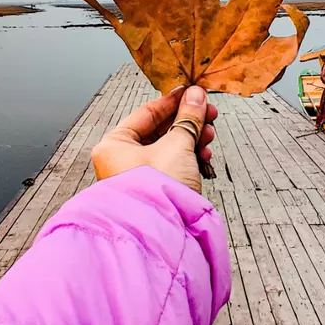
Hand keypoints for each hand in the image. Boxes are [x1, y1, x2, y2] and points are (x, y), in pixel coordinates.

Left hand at [91, 86, 218, 192]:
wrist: (164, 232)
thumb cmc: (158, 187)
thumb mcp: (177, 145)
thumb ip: (189, 117)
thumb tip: (197, 95)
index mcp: (114, 145)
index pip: (146, 113)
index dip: (173, 101)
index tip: (193, 92)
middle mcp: (120, 160)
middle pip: (159, 130)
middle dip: (188, 122)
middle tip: (209, 113)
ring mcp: (137, 177)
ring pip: (168, 148)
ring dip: (192, 139)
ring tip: (210, 135)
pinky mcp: (153, 190)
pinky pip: (171, 165)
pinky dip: (188, 158)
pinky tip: (204, 155)